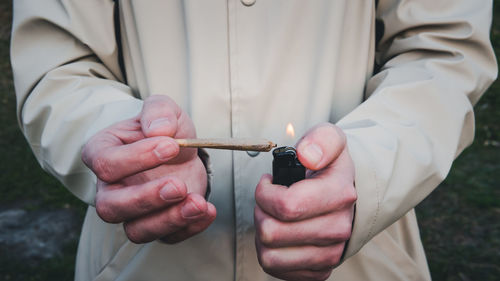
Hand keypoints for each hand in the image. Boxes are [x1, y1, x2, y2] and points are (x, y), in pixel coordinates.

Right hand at [82, 95, 215, 243]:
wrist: (178, 150)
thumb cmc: (162, 130)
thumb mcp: (162, 110)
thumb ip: (159, 112)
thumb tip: (159, 129)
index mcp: (102, 154)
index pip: (106, 163)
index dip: (137, 158)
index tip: (171, 146)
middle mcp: (110, 188)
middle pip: (111, 207)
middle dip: (146, 199)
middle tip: (178, 185)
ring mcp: (132, 211)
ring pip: (136, 230)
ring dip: (169, 220)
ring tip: (199, 203)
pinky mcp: (157, 223)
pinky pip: (167, 237)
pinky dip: (189, 228)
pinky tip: (208, 210)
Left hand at [254, 123, 355, 280]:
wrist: (350, 193)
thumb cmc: (331, 166)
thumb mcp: (330, 138)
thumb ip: (320, 140)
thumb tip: (307, 155)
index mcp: (340, 194)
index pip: (286, 206)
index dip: (264, 193)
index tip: (267, 183)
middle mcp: (338, 228)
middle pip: (272, 232)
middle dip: (260, 212)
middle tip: (268, 200)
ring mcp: (331, 253)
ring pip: (270, 256)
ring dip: (263, 234)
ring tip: (272, 217)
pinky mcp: (320, 270)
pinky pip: (277, 270)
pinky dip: (270, 253)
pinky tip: (280, 235)